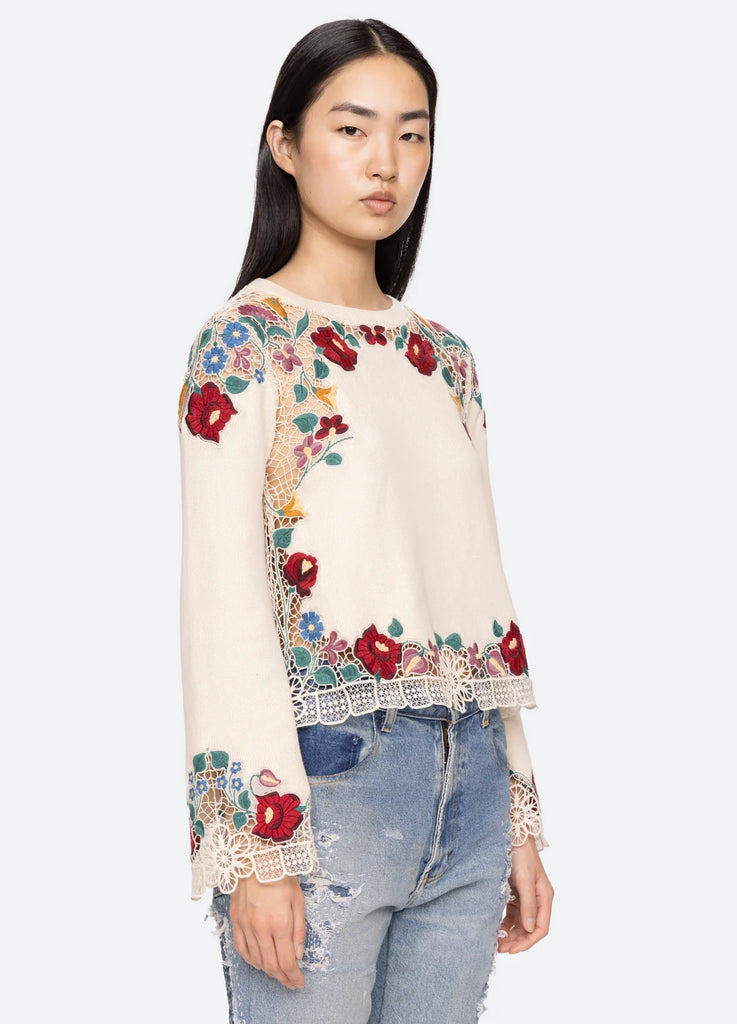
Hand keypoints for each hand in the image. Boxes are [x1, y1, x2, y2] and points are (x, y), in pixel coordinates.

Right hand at [229, 873, 306, 989]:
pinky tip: (260, 963)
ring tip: (279, 974)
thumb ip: (299, 930)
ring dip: (269, 972)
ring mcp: (246, 926)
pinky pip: (242, 950)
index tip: (300, 983)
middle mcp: (261, 929)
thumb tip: (298, 955)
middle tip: (291, 983)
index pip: (287, 961)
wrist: (254, 858)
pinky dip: (252, 961)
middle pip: (271, 966)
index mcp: (280, 923)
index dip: (294, 977)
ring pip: (256, 961)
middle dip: (283, 978)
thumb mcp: (298, 899)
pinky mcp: (236, 922)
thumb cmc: (280, 875)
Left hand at [497, 834, 553, 953]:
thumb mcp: (524, 880)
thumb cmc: (521, 855)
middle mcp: (537, 899)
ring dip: (511, 934)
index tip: (513, 950)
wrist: (513, 834)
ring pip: (521, 923)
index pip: (540, 928)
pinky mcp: (516, 893)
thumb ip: (527, 905)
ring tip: (497, 944)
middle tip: (501, 950)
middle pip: (530, 928)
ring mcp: (527, 897)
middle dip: (517, 941)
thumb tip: (529, 930)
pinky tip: (497, 929)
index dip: (528, 941)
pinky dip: (506, 923)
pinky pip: (513, 914)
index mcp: (544, 897)